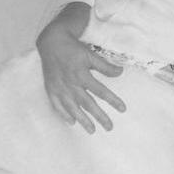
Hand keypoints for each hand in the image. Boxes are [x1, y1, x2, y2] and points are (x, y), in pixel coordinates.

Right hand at [37, 7, 124, 132]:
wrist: (50, 43)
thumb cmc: (73, 49)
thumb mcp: (91, 55)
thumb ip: (105, 66)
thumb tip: (120, 72)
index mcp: (81, 75)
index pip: (100, 91)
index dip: (112, 100)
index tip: (123, 109)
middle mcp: (70, 84)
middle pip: (87, 104)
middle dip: (99, 116)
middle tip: (109, 127)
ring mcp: (59, 88)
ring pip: (72, 107)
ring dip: (82, 120)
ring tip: (92, 130)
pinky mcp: (50, 89)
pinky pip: (56, 105)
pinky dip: (63, 114)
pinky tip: (71, 122)